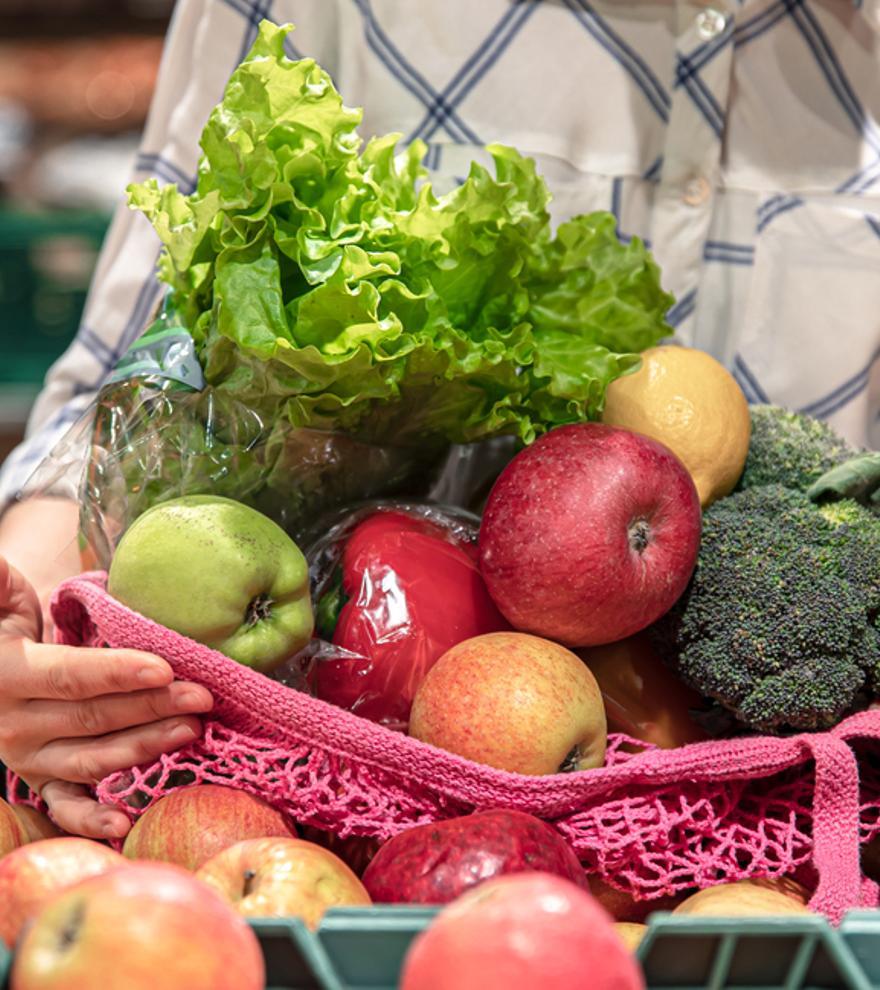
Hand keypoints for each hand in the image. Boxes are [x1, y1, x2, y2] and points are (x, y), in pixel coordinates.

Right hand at [0, 556, 212, 838]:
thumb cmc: (3, 621)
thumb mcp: (1, 596)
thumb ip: (2, 582)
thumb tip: (4, 561)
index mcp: (6, 674)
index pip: (70, 676)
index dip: (117, 673)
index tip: (165, 668)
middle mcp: (11, 723)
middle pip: (94, 717)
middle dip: (154, 706)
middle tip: (203, 696)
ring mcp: (25, 757)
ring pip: (92, 758)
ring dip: (146, 746)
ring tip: (192, 729)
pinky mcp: (38, 777)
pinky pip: (64, 804)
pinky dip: (92, 817)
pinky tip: (124, 824)